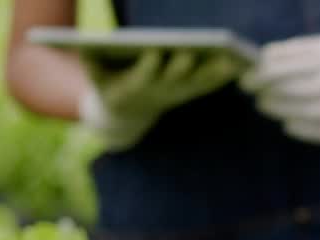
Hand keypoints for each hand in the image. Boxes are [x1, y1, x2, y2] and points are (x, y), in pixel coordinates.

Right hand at [80, 50, 240, 150]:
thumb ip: (90, 61)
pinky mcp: (188, 93)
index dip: (148, 66)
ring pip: (196, 83)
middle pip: (173, 78)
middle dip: (182, 64)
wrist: (126, 113)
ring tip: (228, 58)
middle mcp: (156, 93)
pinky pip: (208, 85)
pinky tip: (236, 64)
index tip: (153, 52)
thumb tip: (83, 46)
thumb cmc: (108, 84)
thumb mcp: (95, 75)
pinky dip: (222, 77)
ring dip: (213, 73)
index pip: (142, 77)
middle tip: (192, 50)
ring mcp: (175, 94)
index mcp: (132, 89)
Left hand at [238, 35, 319, 145]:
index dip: (260, 75)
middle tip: (257, 96)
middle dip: (269, 94)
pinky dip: (303, 130)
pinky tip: (288, 125)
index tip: (246, 80)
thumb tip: (259, 63)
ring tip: (266, 106)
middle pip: (294, 90)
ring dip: (281, 110)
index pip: (283, 67)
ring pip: (307, 111)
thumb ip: (291, 52)